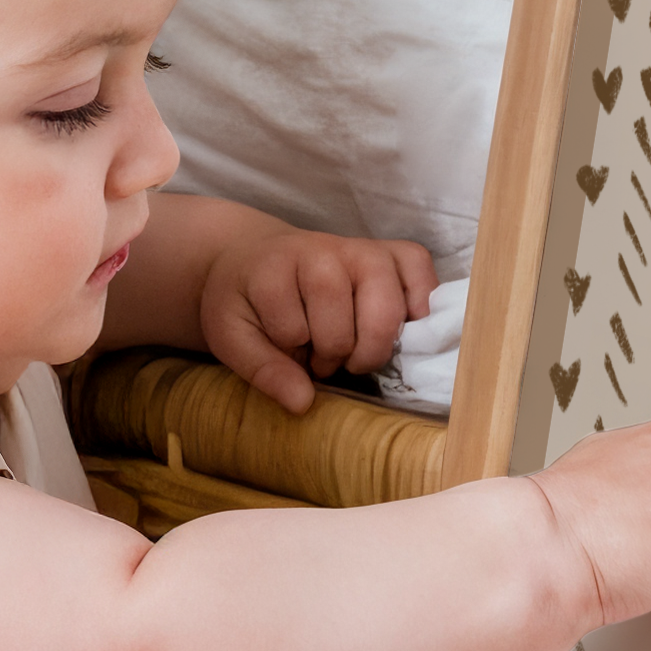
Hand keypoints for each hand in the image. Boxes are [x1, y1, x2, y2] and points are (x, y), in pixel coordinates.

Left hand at [200, 226, 436, 411]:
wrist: (257, 256)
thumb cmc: (246, 299)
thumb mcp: (230, 335)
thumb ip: (261, 369)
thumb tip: (303, 403)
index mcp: (275, 268)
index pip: (294, 330)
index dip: (291, 353)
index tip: (286, 348)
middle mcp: (324, 250)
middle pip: (345, 322)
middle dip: (336, 355)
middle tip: (321, 356)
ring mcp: (362, 247)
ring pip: (389, 308)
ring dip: (373, 344)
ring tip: (352, 347)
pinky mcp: (391, 250)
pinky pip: (420, 271)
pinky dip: (417, 305)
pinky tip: (394, 326)